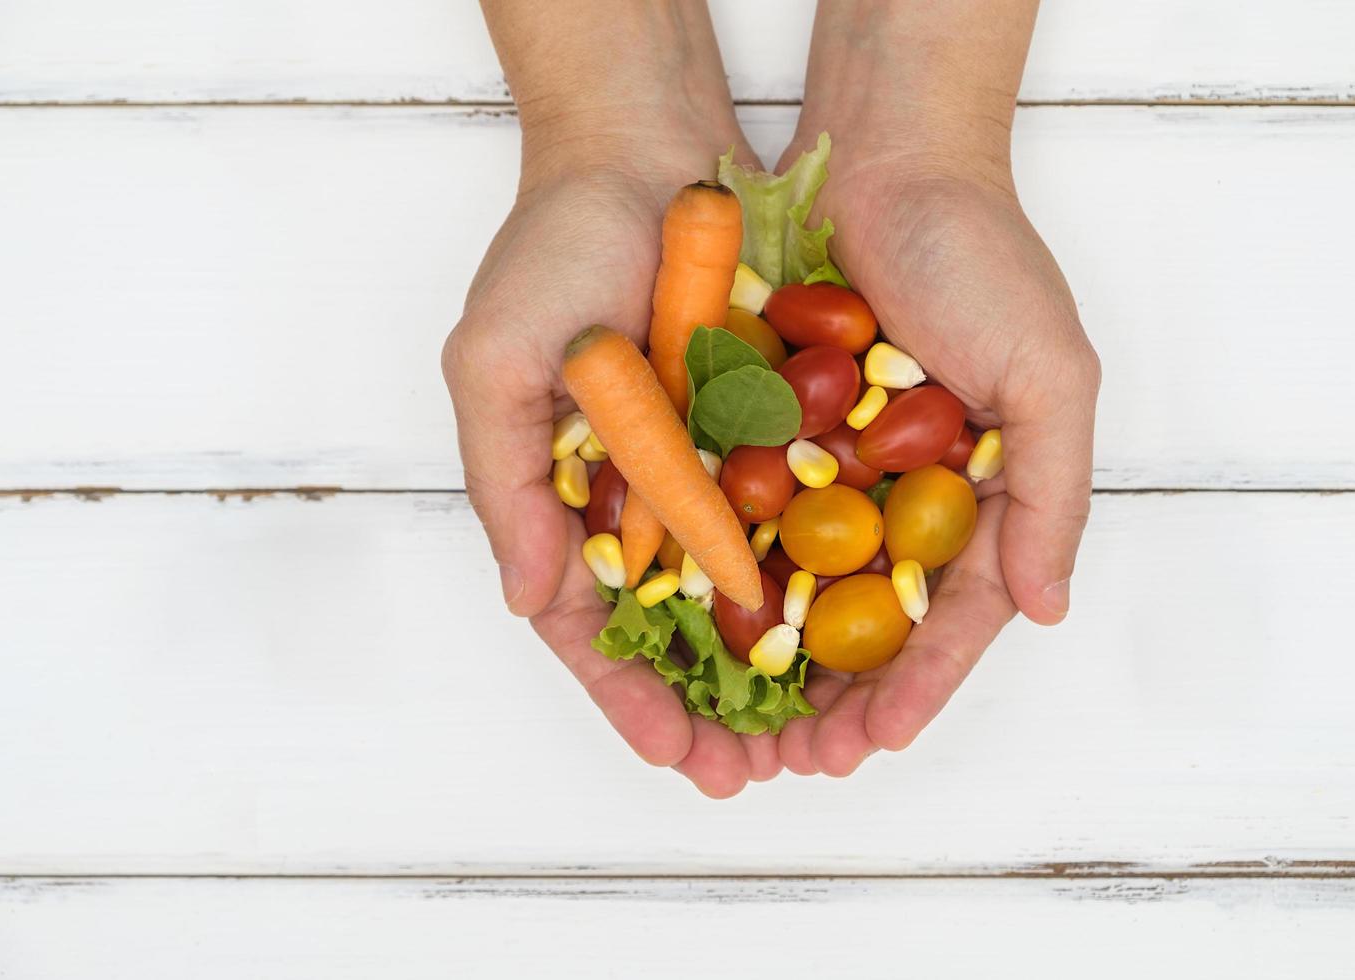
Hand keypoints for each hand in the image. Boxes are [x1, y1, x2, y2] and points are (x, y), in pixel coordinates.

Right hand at [442, 107, 784, 796]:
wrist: (643, 153)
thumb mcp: (496, 365)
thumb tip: (529, 601)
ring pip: (747, 593)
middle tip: (754, 778)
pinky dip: (822, 576)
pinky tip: (858, 633)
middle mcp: (644, 498)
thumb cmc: (551, 252)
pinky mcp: (771, 426)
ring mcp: (710, 466)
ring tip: (812, 740)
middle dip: (710, 709)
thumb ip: (508, 485)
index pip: (594, 627)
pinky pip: (799, 516)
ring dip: (775, 671)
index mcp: (570, 500)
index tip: (677, 757)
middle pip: (677, 633)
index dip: (629, 698)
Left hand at [772, 138, 1100, 777]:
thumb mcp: (1053, 378)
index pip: (951, 615)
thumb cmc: (985, 258)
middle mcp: (905, 491)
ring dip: (775, 656)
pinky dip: (727, 566)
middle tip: (798, 761)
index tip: (873, 744)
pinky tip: (697, 625)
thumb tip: (1049, 611)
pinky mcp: (769, 423)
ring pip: (801, 581)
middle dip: (837, 695)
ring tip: (744, 723)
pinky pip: (747, 508)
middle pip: (867, 618)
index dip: (918, 685)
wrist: (890, 156)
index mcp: (980, 493)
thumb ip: (1057, 494)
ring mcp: (833, 461)